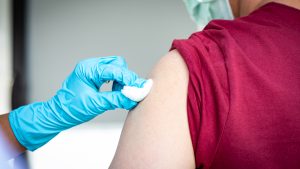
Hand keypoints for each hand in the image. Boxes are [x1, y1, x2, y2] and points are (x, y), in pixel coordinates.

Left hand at [9, 56, 145, 150]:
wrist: (58, 114)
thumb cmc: (72, 109)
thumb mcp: (96, 104)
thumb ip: (116, 99)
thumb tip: (133, 97)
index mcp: (88, 69)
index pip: (114, 69)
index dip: (129, 78)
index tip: (140, 87)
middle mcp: (90, 65)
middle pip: (117, 64)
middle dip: (125, 77)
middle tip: (129, 92)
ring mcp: (91, 69)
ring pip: (115, 67)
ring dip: (121, 80)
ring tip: (120, 94)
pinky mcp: (93, 75)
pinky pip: (110, 73)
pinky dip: (116, 81)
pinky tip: (115, 91)